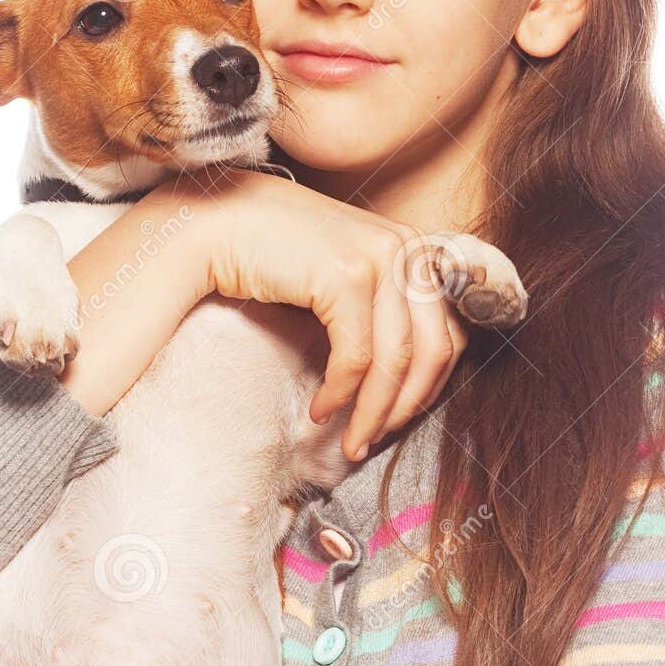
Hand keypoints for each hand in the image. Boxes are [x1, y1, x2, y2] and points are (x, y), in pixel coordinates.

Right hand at [164, 167, 470, 460]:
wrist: (216, 223)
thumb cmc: (274, 255)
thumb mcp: (343, 276)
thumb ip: (379, 309)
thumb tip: (403, 380)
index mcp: (413, 250)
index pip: (448, 333)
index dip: (428, 388)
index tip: (395, 420)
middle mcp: (405, 249)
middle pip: (432, 351)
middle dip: (404, 409)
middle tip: (371, 442)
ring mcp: (379, 258)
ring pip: (396, 361)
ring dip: (371, 413)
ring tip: (349, 441)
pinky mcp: (346, 276)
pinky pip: (356, 357)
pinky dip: (340, 394)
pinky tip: (319, 410)